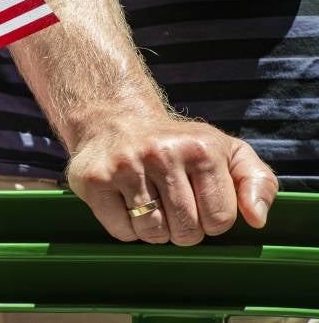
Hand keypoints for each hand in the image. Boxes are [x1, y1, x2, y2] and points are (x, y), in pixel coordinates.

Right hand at [66, 116, 278, 244]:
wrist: (114, 119)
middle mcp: (161, 153)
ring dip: (154, 230)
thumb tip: (257, 218)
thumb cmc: (177, 145)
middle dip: (184, 228)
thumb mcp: (227, 152)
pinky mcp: (95, 180)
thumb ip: (258, 182)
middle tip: (172, 205)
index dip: (212, 219)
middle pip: (187, 231)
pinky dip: (126, 227)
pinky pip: (122, 231)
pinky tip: (126, 203)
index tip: (199, 200)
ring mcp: (124, 166)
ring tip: (150, 203)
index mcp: (200, 148)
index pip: (220, 219)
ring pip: (152, 233)